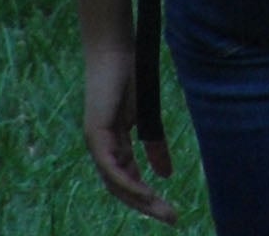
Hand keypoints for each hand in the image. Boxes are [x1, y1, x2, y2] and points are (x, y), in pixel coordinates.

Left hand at [80, 42, 180, 222]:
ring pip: (116, 183)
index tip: (169, 210)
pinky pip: (112, 168)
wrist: (115, 49)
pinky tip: (146, 192)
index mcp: (113, 145)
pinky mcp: (96, 135)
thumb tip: (165, 175)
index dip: (146, 197)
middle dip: (146, 205)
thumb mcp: (147, 117)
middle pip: (122, 187)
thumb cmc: (129, 75)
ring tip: (163, 210)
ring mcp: (96, 143)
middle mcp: (102, 149)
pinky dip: (128, 183)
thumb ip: (154, 146)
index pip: (128, 180)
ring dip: (140, 200)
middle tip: (171, 219)